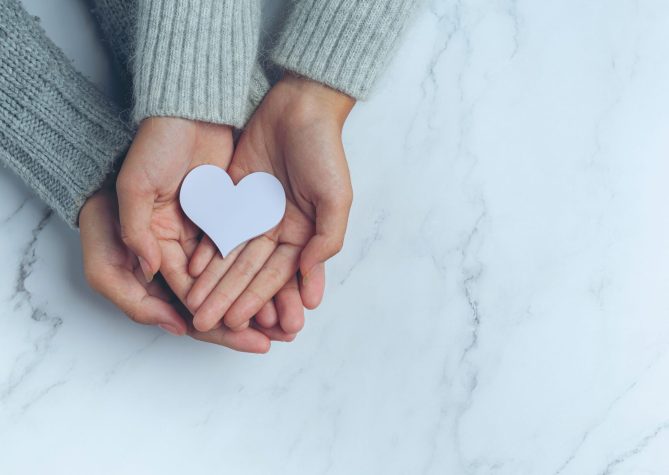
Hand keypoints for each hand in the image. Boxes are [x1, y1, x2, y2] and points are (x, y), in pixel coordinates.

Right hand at [114, 117, 297, 349]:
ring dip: (262, 295)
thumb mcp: (134, 185)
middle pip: (219, 286)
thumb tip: (149, 273)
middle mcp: (188, 238)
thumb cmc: (154, 143)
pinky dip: (271, 263)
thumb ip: (136, 231)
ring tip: (285, 321)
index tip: (233, 333)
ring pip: (242, 269)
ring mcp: (216, 223)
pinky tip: (290, 283)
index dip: (209, 312)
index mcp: (159, 240)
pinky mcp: (239, 206)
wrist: (188, 103)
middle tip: (270, 341)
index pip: (185, 288)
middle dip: (244, 313)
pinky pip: (257, 243)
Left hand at [186, 74, 354, 333]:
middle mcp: (276, 229)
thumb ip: (325, 240)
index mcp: (303, 235)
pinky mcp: (233, 196)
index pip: (276, 276)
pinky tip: (191, 270)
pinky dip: (205, 248)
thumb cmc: (324, 151)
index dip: (256, 300)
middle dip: (228, 298)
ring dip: (213, 281)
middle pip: (248, 271)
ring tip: (195, 305)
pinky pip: (217, 226)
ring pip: (229, 255)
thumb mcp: (336, 198)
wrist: (299, 106)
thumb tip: (309, 278)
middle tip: (206, 323)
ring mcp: (253, 213)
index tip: (237, 323)